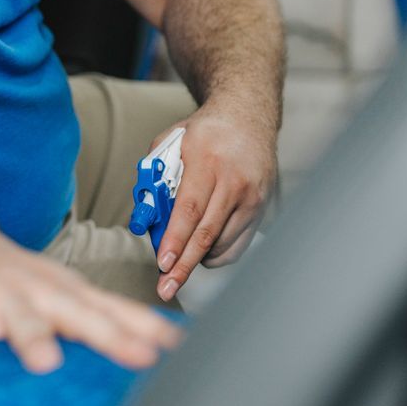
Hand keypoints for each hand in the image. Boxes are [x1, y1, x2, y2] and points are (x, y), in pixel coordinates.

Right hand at [0, 224, 180, 373]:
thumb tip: (159, 344)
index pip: (113, 311)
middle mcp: (39, 292)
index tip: (176, 347)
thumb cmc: (12, 278)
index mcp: (66, 293)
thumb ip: (103, 319)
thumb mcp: (60, 294)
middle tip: (139, 355)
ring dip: (33, 338)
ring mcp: (0, 294)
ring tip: (44, 361)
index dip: (145, 328)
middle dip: (109, 335)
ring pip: (20, 318)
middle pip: (78, 314)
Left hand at [154, 103, 277, 301]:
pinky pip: (239, 243)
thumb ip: (154, 177)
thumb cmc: (203, 132)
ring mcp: (252, 197)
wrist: (247, 118)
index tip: (163, 263)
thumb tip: (144, 218)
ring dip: (198, 258)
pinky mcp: (262, 207)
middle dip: (184, 265)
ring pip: (223, 242)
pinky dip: (217, 253)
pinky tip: (202, 251)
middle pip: (207, 233)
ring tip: (179, 262)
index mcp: (207, 161)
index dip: (176, 240)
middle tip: (166, 287)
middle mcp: (234, 181)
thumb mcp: (170, 142)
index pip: (190, 209)